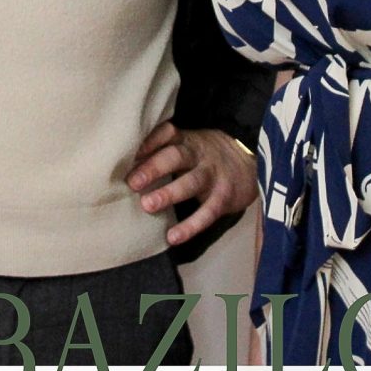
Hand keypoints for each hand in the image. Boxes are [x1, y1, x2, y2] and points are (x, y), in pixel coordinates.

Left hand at [127, 121, 255, 247]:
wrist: (250, 163)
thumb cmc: (205, 156)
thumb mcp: (188, 145)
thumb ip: (162, 150)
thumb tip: (120, 162)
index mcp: (186, 140)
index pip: (167, 133)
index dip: (149, 140)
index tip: (128, 151)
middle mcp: (199, 155)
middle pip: (176, 156)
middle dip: (154, 168)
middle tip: (132, 182)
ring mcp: (213, 176)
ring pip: (191, 183)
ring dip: (168, 194)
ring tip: (147, 205)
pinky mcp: (223, 198)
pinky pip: (206, 213)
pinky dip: (190, 226)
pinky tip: (172, 237)